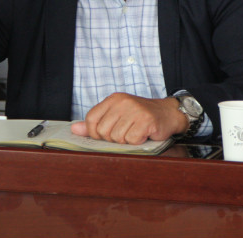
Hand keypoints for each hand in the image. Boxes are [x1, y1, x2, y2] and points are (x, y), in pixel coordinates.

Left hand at [71, 93, 187, 144]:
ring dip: (127, 141)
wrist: (168, 113)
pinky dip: (137, 142)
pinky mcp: (146, 120)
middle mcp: (122, 102)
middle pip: (103, 131)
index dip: (95, 132)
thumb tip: (74, 129)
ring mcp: (135, 110)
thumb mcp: (117, 115)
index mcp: (113, 99)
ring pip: (117, 138)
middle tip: (126, 132)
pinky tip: (143, 134)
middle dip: (113, 138)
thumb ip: (95, 123)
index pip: (91, 119)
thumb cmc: (140, 116)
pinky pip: (132, 140)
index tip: (106, 134)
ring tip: (135, 132)